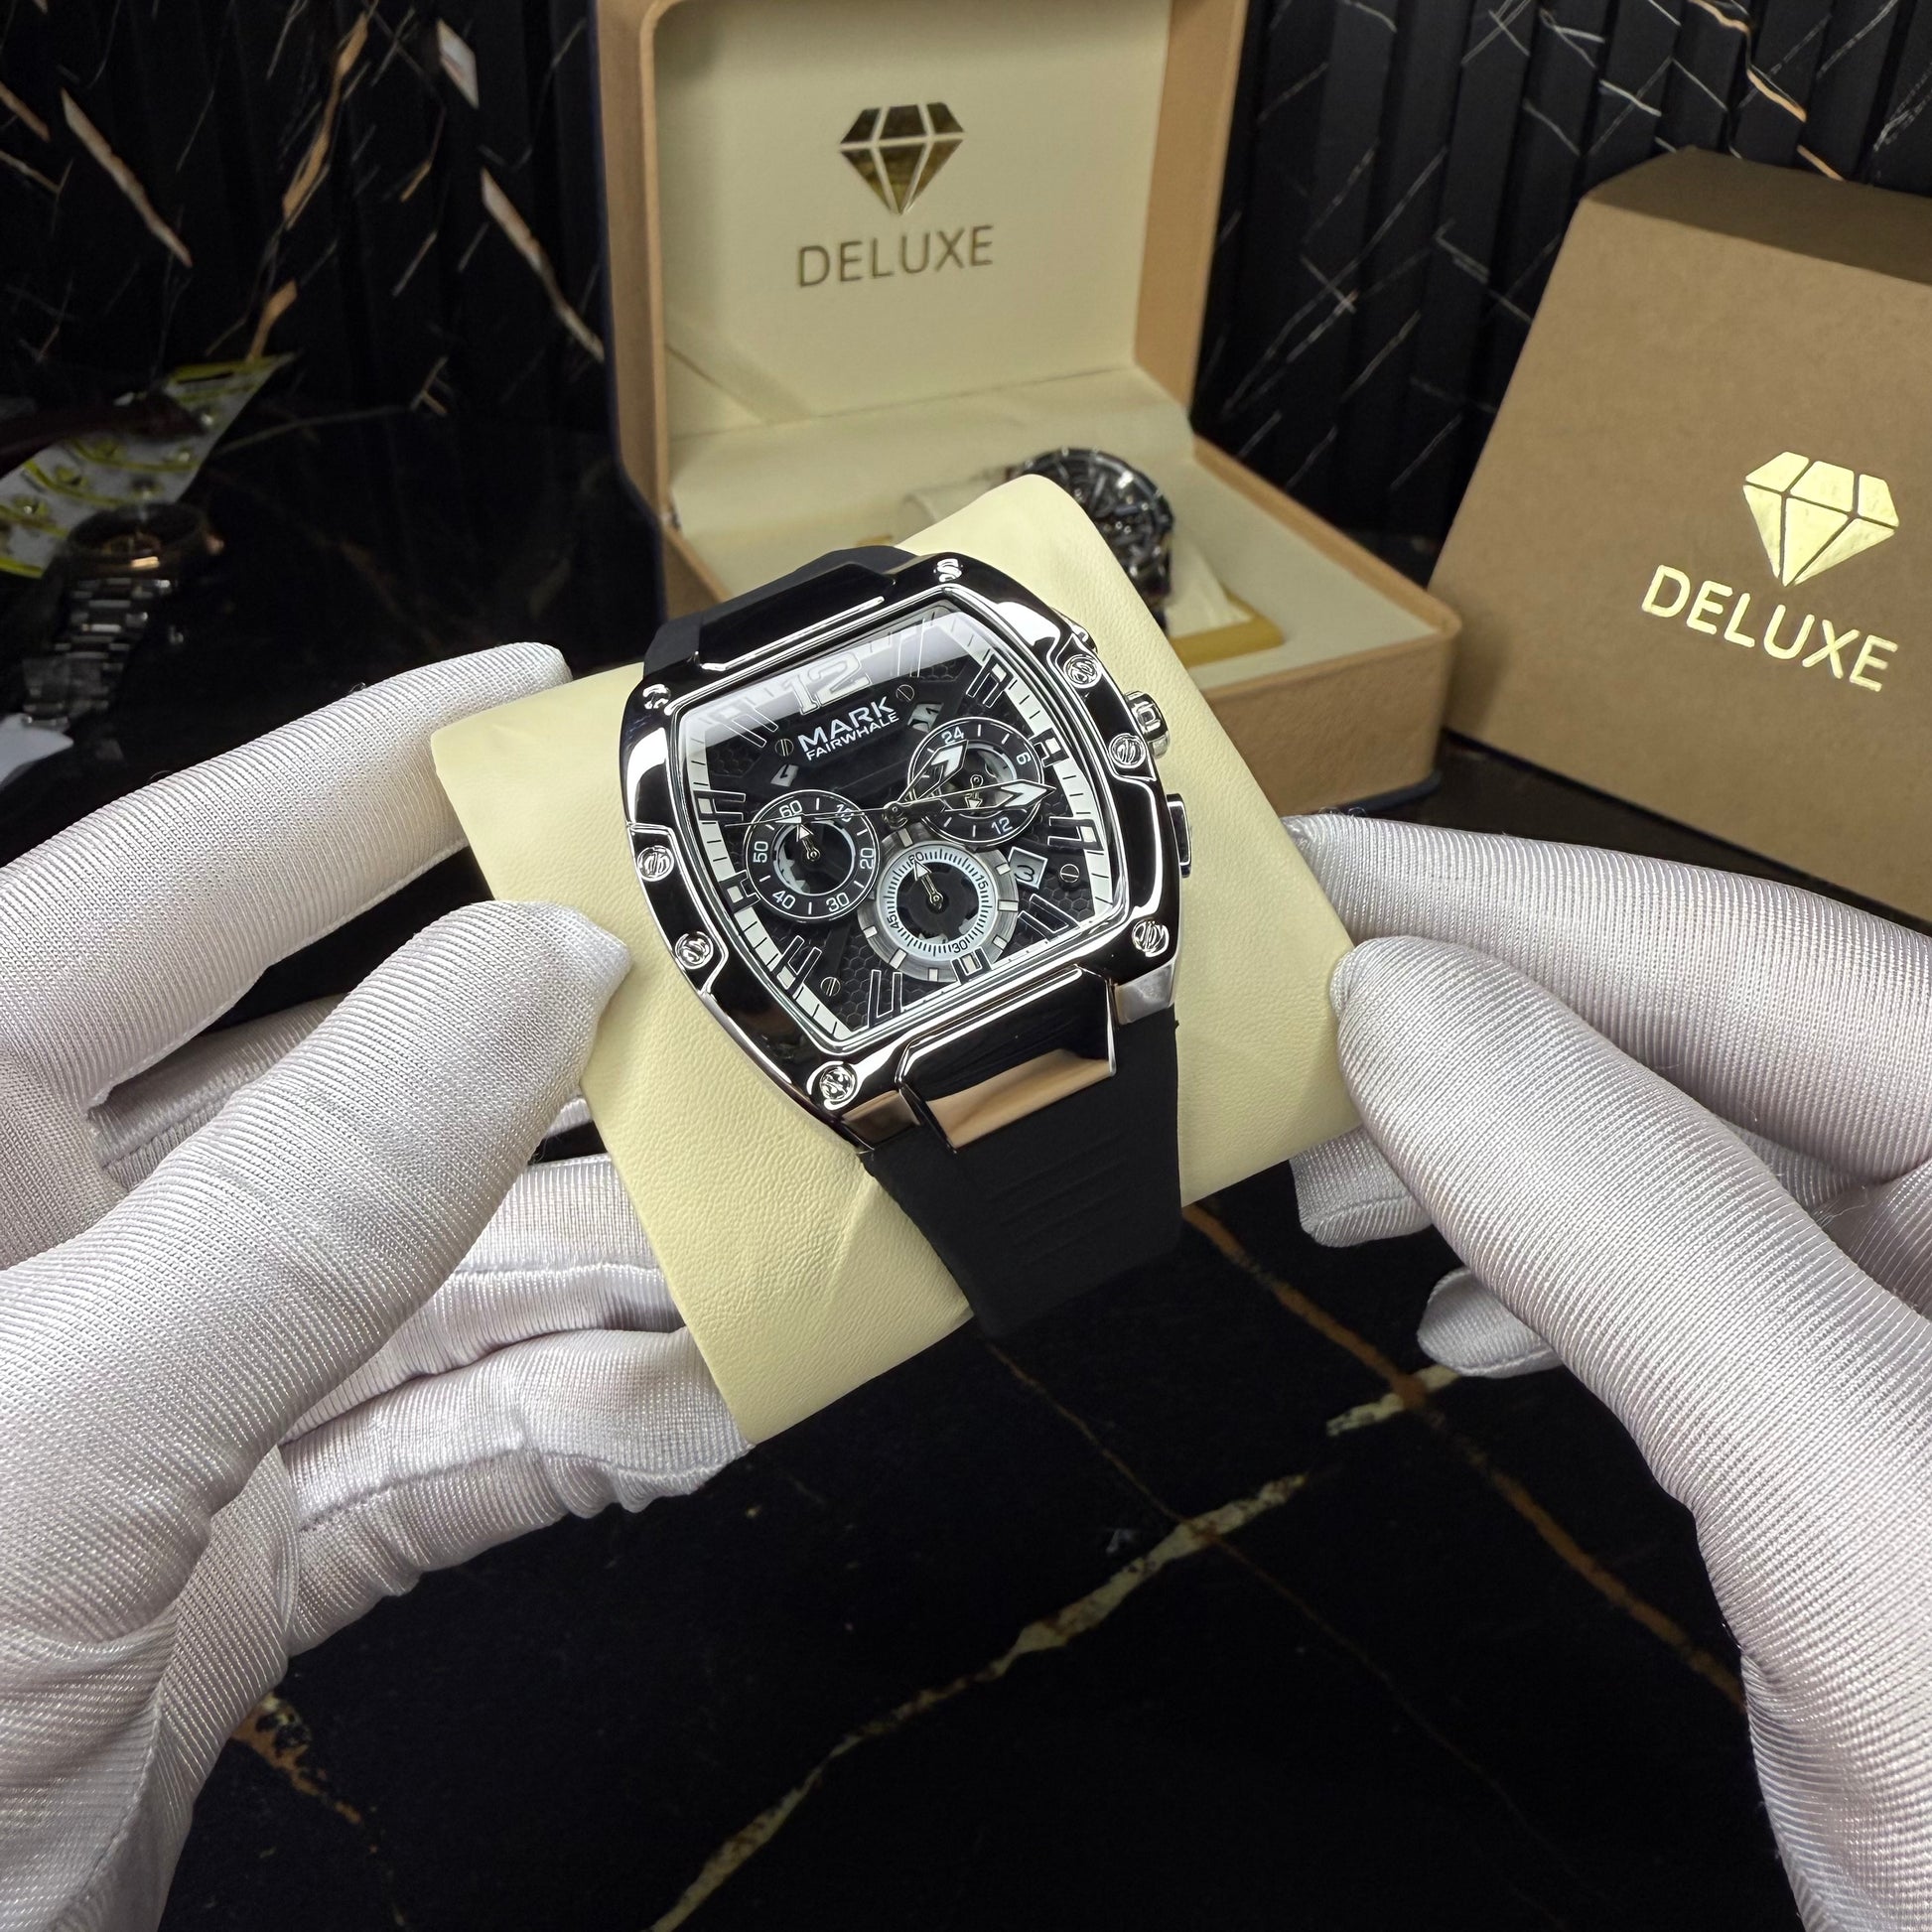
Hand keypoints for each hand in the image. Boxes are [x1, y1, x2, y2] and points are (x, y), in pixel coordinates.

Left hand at [0, 649, 744, 1930]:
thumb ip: (313, 1199)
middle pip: (353, 1101)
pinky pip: (440, 1455)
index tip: (527, 698)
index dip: (355, 775)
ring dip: (609, 1282)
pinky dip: (572, 1436)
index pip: (167, 891)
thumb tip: (537, 977)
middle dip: (557, 1069)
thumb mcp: (68, 1430)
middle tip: (735, 1004)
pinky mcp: (233, 1561)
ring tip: (781, 1242)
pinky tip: (698, 1409)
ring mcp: (158, 1409)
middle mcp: (60, 1248)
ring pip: (430, 1289)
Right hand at [1284, 813, 1931, 1929]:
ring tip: (1339, 1175)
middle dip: (1473, 1032)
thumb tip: (1407, 1012)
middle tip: (1276, 1033)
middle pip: (1703, 1046)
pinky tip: (1472, 1303)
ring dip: (1493, 1150)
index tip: (1304, 876)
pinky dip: (1557, 1273)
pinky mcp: (1888, 1434)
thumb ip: (1642, 1238)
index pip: (1742, 960)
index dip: (1500, 902)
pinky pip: (1696, 1286)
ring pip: (1683, 1160)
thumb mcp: (1861, 1513)